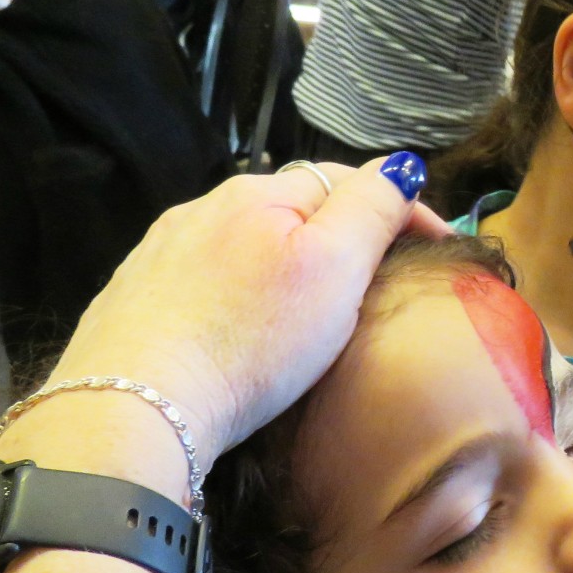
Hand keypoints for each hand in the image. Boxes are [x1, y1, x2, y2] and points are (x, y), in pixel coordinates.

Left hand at [45, 155, 442, 469]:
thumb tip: (400, 166)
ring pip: (244, 241)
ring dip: (282, 258)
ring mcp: (162, 252)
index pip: (348, 179)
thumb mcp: (333, 269)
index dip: (401, 207)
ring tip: (308, 303)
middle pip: (292, 206)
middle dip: (339, 229)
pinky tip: (239, 324)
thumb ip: (370, 209)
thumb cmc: (247, 341)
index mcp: (259, 194)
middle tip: (378, 276)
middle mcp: (204, 209)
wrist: (132, 406)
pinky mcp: (134, 297)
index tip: (439, 245)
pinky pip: (204, 279)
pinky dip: (235, 290)